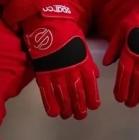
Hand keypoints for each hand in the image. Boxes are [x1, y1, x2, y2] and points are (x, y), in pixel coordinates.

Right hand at [20, 3, 99, 119]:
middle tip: (81, 115)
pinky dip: (50, 103)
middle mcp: (72, 70)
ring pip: (63, 95)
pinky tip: (54, 112)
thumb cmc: (67, 32)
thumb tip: (95, 75)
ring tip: (68, 116)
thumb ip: (88, 62)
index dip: (92, 97)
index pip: (90, 84)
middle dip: (80, 107)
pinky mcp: (43, 72)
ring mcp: (57, 72)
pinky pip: (47, 92)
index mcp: (83, 62)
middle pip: (77, 93)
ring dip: (67, 108)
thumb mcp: (83, 45)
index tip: (94, 106)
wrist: (48, 24)